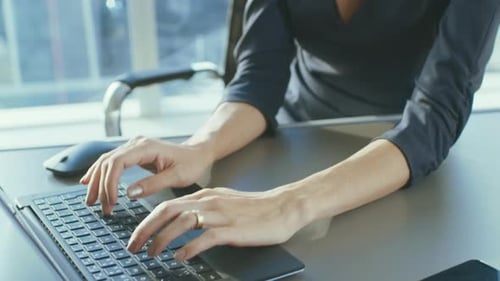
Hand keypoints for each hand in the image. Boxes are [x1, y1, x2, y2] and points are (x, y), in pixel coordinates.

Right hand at [80, 136, 213, 214]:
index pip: (118, 162)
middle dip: (100, 186)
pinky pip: (111, 161)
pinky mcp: (133, 152)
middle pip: (107, 162)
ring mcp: (133, 146)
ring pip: (105, 161)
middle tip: (101, 208)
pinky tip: (89, 182)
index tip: (112, 201)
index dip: (110, 182)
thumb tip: (130, 193)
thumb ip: (154, 184)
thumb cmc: (190, 164)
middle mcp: (136, 143)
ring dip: (97, 181)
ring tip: (92, 201)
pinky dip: (99, 172)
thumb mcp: (177, 177)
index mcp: (147, 147)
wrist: (197, 153)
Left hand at [126, 187, 301, 260]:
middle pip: (167, 210)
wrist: (283, 207)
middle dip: (145, 228)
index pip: (167, 205)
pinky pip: (205, 237)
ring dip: (162, 238)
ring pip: (182, 222)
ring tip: (152, 253)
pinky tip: (181, 257)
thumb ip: (204, 209)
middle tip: (133, 245)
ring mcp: (220, 214)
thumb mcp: (224, 202)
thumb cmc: (256, 208)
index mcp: (205, 195)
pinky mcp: (233, 229)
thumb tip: (184, 222)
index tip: (136, 235)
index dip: (147, 220)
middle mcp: (209, 202)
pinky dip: (189, 247)